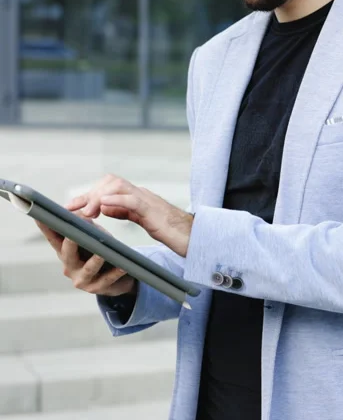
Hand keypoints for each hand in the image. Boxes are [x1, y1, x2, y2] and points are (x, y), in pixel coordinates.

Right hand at [35, 215, 136, 297]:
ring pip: (88, 269)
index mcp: (65, 251)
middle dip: (70, 243)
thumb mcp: (92, 235)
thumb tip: (84, 212)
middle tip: (72, 234)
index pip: (53, 237)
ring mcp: (82, 279)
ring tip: (102, 253)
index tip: (39, 217)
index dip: (46, 228)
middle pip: (67, 253)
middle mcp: (69, 266)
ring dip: (95, 260)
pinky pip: (107, 279)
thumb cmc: (100, 251)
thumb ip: (86, 225)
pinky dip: (115, 272)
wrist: (115, 278)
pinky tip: (122, 266)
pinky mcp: (96, 288)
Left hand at [66, 174, 193, 257]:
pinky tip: (104, 207)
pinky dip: (116, 200)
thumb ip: (125, 211)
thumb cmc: (172, 231)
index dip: (87, 196)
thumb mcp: (143, 220)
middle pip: (110, 182)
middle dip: (89, 194)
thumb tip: (105, 207)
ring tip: (88, 212)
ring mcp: (148, 200)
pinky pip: (133, 200)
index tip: (69, 208)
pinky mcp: (154, 211)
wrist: (197, 238)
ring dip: (98, 196)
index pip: (108, 188)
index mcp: (136, 198)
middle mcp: (140, 194)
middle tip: (76, 212)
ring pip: (118, 186)